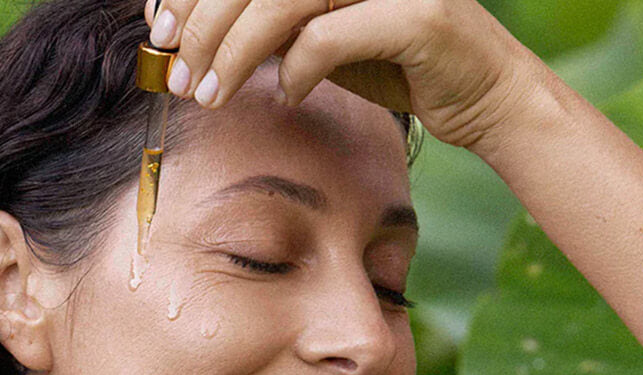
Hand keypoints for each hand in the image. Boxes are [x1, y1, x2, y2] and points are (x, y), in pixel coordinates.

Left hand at [144, 0, 540, 151]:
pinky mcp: (418, 15)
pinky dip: (298, 69)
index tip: (158, 27)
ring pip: (283, 0)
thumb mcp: (321, 40)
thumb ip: (271, 26)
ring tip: (210, 96)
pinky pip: (331, 36)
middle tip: (178, 76)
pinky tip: (287, 96)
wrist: (484, 95)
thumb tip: (194, 31)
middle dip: (203, 25)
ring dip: (235, 52)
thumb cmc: (397, 63)